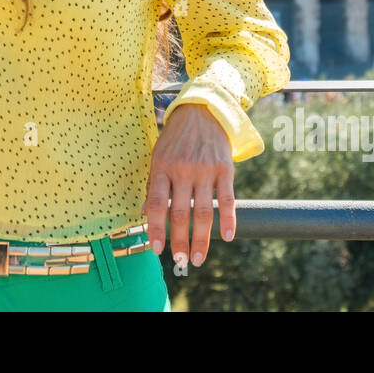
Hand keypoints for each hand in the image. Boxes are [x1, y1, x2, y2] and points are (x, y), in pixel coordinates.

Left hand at [145, 103, 235, 268]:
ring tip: (198, 258)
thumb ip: (153, 184)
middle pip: (180, 214)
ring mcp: (205, 170)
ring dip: (202, 239)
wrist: (203, 111)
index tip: (157, 250)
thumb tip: (144, 214)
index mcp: (161, 167)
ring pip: (203, 212)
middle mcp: (182, 169)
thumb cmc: (176, 138)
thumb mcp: (157, 155)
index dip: (155, 230)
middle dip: (179, 242)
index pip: (155, 205)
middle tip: (180, 261)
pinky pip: (228, 199)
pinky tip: (227, 237)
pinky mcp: (225, 169)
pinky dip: (229, 220)